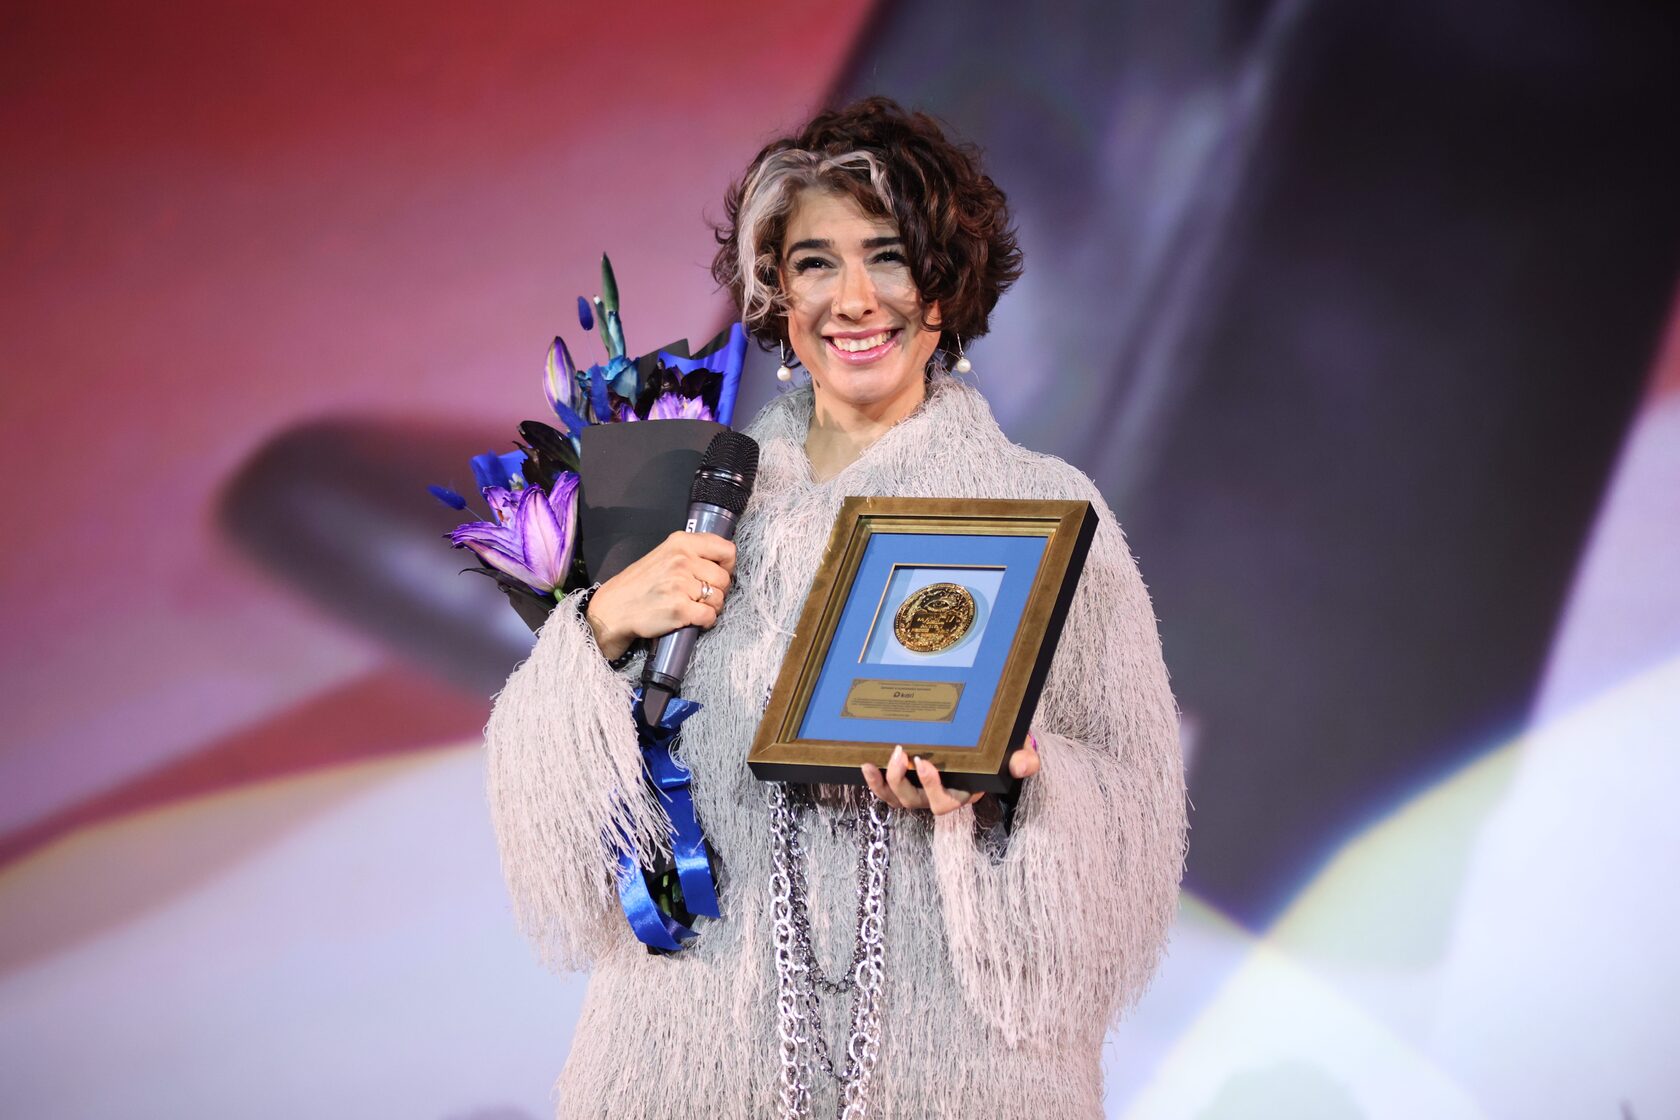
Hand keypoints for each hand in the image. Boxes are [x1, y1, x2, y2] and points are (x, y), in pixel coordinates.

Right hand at [584, 531, 735, 660]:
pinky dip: (705, 622)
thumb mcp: (664, 555)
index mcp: (681, 543)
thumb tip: (722, 562)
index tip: (719, 574)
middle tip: (701, 596)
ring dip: (711, 607)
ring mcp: (681, 585)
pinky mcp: (680, 609)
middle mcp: (682, 560)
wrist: (613, 609)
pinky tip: (691, 619)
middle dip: (718, 591)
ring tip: (694, 607)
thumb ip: (692, 553)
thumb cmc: (639, 584)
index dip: (727, 566)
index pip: (726, 549)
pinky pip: (709, 616)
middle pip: (724, 578)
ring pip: (719, 598)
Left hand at [861, 735, 1040, 815]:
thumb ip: (1023, 759)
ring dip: (884, 783)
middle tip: (900, 753)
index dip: (931, 786)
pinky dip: (875, 782)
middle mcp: (941, 798)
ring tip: (877, 760)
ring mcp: (922, 794)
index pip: (946, 802)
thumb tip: (1026, 765)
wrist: (991, 744)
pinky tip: (867, 764)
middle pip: (916, 802)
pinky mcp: (908, 786)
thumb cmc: (1002, 751)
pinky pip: (888, 792)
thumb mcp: (1017, 752)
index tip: (923, 762)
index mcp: (965, 794)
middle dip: (902, 781)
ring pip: (898, 799)